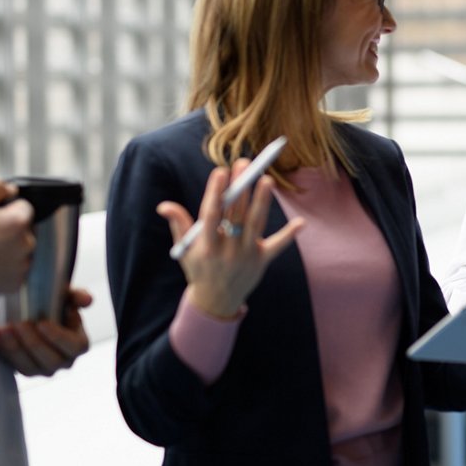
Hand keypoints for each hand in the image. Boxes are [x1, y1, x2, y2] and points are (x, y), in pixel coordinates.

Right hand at [0, 177, 34, 301]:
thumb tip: (12, 190)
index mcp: (17, 223)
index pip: (24, 207)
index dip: (6, 209)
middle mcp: (26, 245)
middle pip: (25, 230)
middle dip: (8, 229)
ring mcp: (22, 267)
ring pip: (21, 250)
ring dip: (8, 248)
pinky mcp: (15, 284)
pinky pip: (15, 269)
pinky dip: (4, 267)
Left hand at [0, 286, 91, 375]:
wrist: (33, 316)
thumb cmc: (54, 307)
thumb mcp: (67, 297)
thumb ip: (78, 297)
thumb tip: (87, 300)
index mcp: (79, 344)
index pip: (75, 347)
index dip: (59, 337)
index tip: (42, 323)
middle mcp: (64, 361)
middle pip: (51, 360)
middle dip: (33, 342)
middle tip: (19, 324)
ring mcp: (44, 370)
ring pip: (31, 367)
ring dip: (15, 348)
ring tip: (3, 330)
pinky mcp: (25, 371)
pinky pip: (15, 367)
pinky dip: (4, 351)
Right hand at [161, 160, 303, 318]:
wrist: (216, 301)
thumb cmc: (199, 268)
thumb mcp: (184, 249)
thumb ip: (178, 224)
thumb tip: (164, 206)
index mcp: (206, 246)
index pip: (210, 215)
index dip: (215, 193)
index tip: (220, 171)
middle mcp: (227, 250)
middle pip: (235, 214)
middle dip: (239, 188)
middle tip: (244, 164)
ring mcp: (246, 256)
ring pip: (255, 224)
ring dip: (261, 202)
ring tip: (266, 179)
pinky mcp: (261, 261)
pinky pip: (277, 247)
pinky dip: (289, 236)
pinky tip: (301, 223)